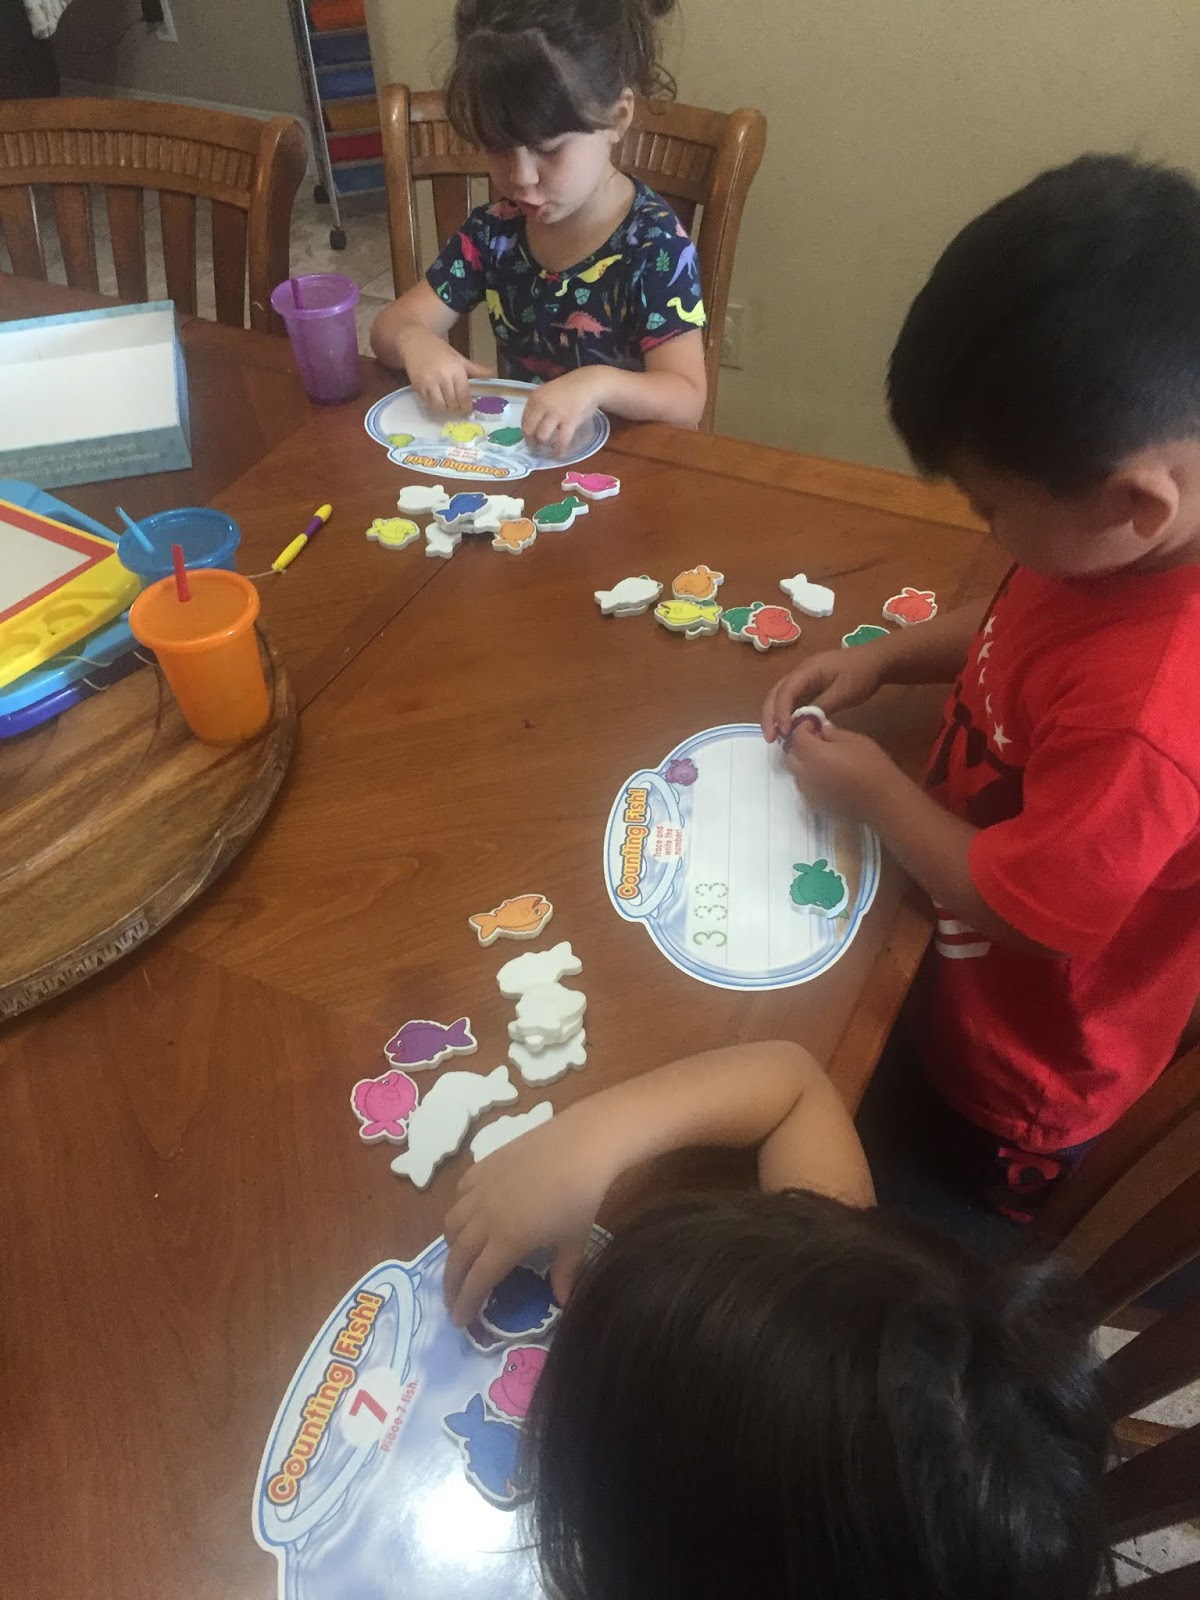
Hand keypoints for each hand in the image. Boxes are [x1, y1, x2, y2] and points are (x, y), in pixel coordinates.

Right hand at [402, 327, 494, 414]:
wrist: (415, 342)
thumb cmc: (439, 350)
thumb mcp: (459, 358)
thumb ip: (475, 369)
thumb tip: (493, 373)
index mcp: (455, 369)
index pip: (464, 395)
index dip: (467, 406)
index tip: (469, 411)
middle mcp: (443, 377)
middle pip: (453, 403)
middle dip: (457, 408)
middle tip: (459, 408)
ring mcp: (429, 383)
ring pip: (440, 406)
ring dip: (446, 408)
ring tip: (448, 404)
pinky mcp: (418, 387)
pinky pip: (428, 403)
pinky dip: (434, 405)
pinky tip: (438, 400)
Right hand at [443, 1109, 614, 1326]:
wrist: (582, 1144)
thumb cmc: (582, 1196)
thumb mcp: (575, 1240)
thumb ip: (564, 1273)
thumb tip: (562, 1303)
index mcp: (507, 1241)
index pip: (477, 1280)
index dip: (465, 1304)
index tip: (458, 1322)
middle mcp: (485, 1217)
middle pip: (457, 1256)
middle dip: (452, 1282)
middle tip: (453, 1299)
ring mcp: (482, 1188)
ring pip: (451, 1223)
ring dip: (451, 1246)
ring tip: (460, 1256)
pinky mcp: (484, 1165)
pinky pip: (461, 1192)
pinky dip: (460, 1209)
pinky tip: (470, 1212)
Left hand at [521, 369, 606, 454]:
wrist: (588, 384)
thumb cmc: (568, 390)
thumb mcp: (547, 393)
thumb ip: (538, 407)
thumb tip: (531, 428)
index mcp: (535, 398)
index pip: (524, 420)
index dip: (526, 433)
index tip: (529, 439)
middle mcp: (542, 405)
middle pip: (529, 430)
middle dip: (531, 442)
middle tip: (536, 448)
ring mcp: (556, 413)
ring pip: (542, 436)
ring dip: (544, 446)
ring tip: (548, 449)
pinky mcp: (570, 421)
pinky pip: (561, 440)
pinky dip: (558, 450)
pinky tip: (558, 454)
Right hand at [761, 646, 888, 741]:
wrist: (876, 661)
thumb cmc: (861, 673)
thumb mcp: (844, 692)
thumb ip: (823, 706)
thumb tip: (804, 723)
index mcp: (807, 670)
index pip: (785, 690)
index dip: (781, 711)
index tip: (783, 731)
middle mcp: (800, 673)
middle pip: (776, 693)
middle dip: (770, 715)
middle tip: (770, 738)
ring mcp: (804, 680)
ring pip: (781, 697)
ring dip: (775, 716)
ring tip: (775, 737)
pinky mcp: (810, 687)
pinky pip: (793, 701)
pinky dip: (788, 715)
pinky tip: (789, 730)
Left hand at [785, 724, 903, 822]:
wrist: (883, 801)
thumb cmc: (872, 767)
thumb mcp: (856, 741)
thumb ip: (833, 734)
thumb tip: (822, 729)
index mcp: (814, 755)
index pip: (797, 736)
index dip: (803, 727)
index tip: (814, 724)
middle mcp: (805, 774)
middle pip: (791, 756)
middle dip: (799, 746)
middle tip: (816, 740)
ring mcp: (809, 792)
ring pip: (796, 773)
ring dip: (802, 763)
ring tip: (822, 758)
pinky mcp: (815, 804)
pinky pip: (805, 787)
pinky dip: (809, 778)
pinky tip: (827, 776)